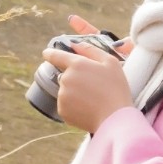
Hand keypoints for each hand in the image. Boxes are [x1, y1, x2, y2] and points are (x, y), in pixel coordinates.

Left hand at [47, 14, 133, 133]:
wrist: (114, 118)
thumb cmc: (115, 88)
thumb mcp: (110, 62)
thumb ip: (91, 50)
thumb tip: (75, 45)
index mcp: (76, 64)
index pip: (56, 55)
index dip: (50, 53)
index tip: (46, 53)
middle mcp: (66, 79)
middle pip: (65, 76)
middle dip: (76, 79)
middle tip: (93, 87)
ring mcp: (62, 96)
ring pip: (66, 91)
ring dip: (75, 93)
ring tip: (93, 99)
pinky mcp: (62, 111)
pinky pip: (66, 105)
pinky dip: (74, 106)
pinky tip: (88, 108)